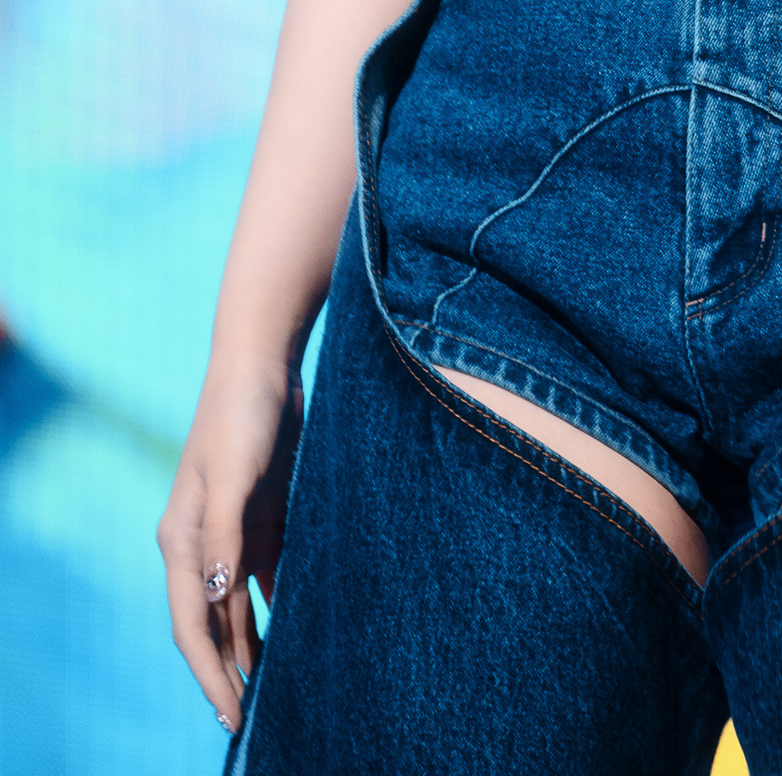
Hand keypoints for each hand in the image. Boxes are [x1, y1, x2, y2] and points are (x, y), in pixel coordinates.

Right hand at [157, 357, 303, 732]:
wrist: (262, 365)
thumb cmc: (241, 415)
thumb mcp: (233, 473)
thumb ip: (224, 535)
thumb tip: (218, 596)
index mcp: (182, 541)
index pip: (192, 623)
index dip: (209, 671)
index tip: (231, 711)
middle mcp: (202, 545)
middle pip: (212, 625)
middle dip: (227, 673)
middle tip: (250, 721)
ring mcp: (232, 533)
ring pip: (237, 608)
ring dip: (249, 648)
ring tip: (270, 692)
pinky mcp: (262, 518)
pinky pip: (266, 578)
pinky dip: (275, 609)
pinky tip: (294, 634)